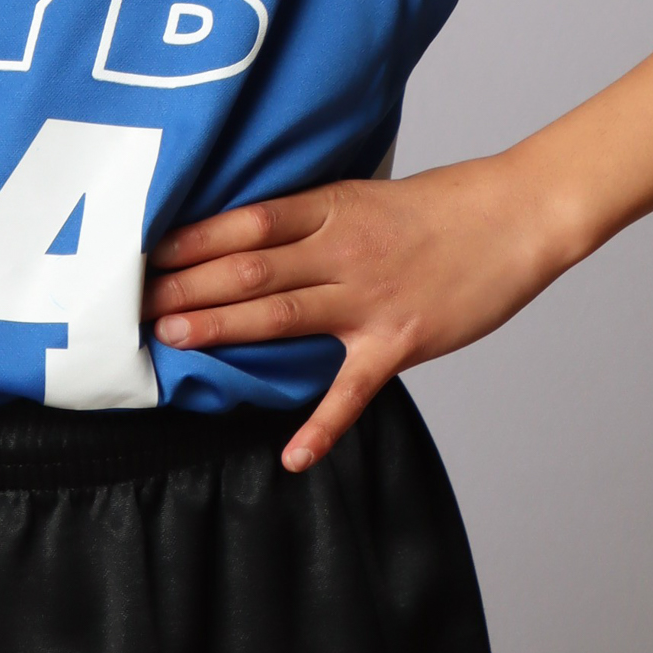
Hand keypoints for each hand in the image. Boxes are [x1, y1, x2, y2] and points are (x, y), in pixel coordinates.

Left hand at [143, 153, 571, 472]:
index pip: (246, 223)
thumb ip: (311, 218)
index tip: (146, 254)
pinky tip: (291, 457)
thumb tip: (247, 236)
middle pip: (250, 269)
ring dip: (223, 329)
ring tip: (172, 340)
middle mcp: (344, 251)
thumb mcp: (366, 195)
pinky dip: (321, 427)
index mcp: (332, 208)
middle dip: (188, 287)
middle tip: (135, 304)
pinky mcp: (402, 341)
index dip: (192, 239)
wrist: (517, 217)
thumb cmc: (441, 206)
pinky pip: (353, 391)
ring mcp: (372, 298)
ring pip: (282, 317)